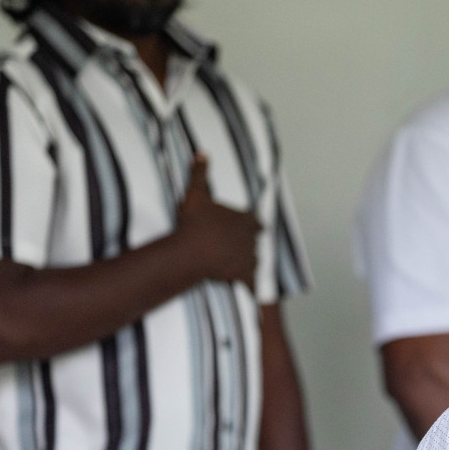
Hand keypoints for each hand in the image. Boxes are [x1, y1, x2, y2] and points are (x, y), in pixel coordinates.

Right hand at [176, 153, 259, 288]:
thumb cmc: (194, 223)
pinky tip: (256, 296)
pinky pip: (251, 284)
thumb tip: (203, 153)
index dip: (251, 223)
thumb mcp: (196, 194)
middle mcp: (251, 240)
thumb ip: (200, 173)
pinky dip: (253, 289)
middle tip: (241, 244)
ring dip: (249, 261)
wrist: (192, 251)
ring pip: (254, 260)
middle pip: (255, 241)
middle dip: (249, 242)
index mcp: (245, 220)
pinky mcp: (242, 276)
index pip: (255, 221)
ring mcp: (248, 259)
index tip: (251, 225)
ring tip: (241, 263)